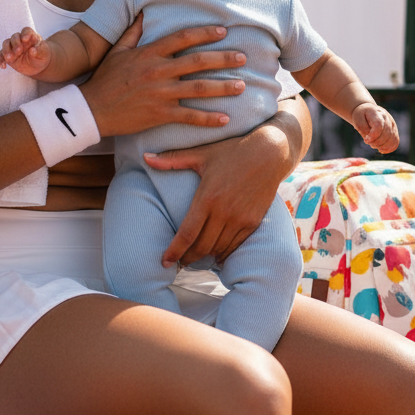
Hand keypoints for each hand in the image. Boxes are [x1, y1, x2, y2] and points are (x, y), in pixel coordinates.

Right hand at [0, 27, 50, 76]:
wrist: (38, 65)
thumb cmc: (42, 56)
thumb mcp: (44, 54)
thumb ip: (39, 51)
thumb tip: (33, 50)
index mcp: (30, 36)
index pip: (26, 31)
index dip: (25, 33)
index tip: (25, 39)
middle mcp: (20, 40)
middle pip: (14, 37)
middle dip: (15, 43)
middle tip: (19, 51)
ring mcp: (13, 47)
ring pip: (6, 44)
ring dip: (6, 50)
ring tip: (10, 58)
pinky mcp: (8, 54)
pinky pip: (1, 55)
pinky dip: (0, 59)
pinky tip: (3, 66)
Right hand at [79, 18, 247, 138]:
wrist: (92, 109)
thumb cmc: (105, 79)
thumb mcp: (117, 51)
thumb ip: (133, 32)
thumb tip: (144, 14)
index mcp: (149, 53)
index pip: (182, 38)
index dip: (205, 33)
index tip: (223, 30)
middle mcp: (158, 71)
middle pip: (198, 62)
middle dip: (224, 58)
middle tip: (243, 57)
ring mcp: (160, 93)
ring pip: (199, 88)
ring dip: (223, 87)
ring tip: (242, 85)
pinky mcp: (160, 114)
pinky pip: (189, 116)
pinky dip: (209, 118)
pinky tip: (225, 118)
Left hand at [144, 98, 309, 265]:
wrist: (269, 153)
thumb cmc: (231, 151)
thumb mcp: (200, 154)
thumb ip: (172, 159)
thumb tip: (145, 156)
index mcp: (207, 197)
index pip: (187, 233)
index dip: (174, 251)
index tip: (165, 262)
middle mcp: (224, 212)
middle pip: (202, 246)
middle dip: (187, 258)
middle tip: (177, 263)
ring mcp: (240, 219)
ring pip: (218, 249)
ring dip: (205, 257)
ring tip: (193, 259)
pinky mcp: (253, 222)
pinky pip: (235, 246)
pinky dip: (224, 254)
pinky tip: (216, 256)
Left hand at [354, 103, 398, 153]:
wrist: (367, 110)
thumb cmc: (361, 115)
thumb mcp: (357, 119)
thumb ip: (363, 128)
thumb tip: (369, 139)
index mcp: (376, 113)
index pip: (378, 126)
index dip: (373, 136)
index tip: (366, 140)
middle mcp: (387, 118)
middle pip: (386, 134)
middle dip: (376, 142)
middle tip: (368, 142)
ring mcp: (392, 124)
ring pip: (392, 139)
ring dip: (382, 146)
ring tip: (373, 145)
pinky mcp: (394, 131)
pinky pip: (396, 142)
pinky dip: (389, 148)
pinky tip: (381, 150)